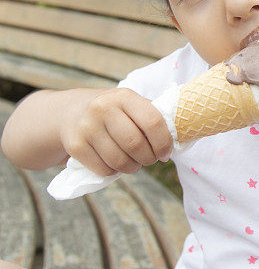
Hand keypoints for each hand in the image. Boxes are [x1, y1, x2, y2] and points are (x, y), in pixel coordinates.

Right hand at [58, 88, 172, 175]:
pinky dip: (115, 172)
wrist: (70, 112)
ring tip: (135, 163)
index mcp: (124, 96)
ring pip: (120, 160)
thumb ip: (152, 117)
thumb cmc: (114, 112)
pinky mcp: (75, 145)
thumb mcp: (131, 105)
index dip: (164, 143)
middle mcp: (103, 108)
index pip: (153, 122)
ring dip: (133, 167)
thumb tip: (177, 138)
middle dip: (149, 158)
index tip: (165, 153)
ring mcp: (86, 127)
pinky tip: (116, 164)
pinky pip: (104, 169)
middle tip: (151, 160)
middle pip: (136, 145)